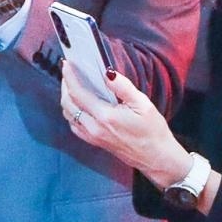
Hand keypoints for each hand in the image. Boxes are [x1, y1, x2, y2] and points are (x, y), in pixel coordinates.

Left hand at [61, 61, 191, 188]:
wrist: (156, 158)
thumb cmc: (152, 131)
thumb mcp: (143, 104)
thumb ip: (123, 87)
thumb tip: (108, 73)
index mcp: (105, 116)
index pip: (78, 93)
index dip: (69, 76)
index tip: (67, 64)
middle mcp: (94, 128)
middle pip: (67, 104)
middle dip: (65, 85)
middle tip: (69, 71)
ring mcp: (93, 137)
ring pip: (68, 115)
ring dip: (67, 98)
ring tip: (73, 84)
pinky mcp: (95, 142)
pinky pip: (74, 126)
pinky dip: (71, 112)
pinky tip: (79, 104)